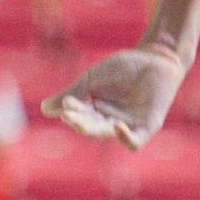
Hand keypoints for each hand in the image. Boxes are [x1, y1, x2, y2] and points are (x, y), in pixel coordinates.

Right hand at [43, 46, 185, 149]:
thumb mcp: (93, 79)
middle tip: (69, 115)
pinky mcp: (148, 127)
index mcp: (96, 112)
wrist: (155, 58)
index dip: (72, 113)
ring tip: (83, 124)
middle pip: (91, 128)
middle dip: (79, 123)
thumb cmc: (124, 67)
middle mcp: (110, 122)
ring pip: (108, 135)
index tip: (66, 103)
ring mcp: (129, 126)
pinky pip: (135, 142)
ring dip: (95, 130)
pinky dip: (126, 138)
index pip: (80, 117)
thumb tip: (44, 109)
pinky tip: (118, 126)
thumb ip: (73, 93)